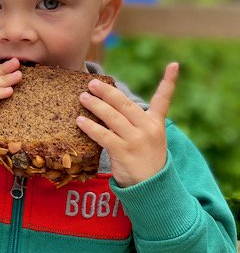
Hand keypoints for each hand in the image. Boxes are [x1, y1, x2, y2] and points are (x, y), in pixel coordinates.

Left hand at [77, 63, 178, 186]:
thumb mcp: (149, 139)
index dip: (169, 81)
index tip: (173, 65)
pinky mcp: (124, 152)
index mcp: (156, 123)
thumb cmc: (145, 160)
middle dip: (107, 92)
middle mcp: (148, 129)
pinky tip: (80, 120)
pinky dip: (90, 127)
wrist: (151, 188)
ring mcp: (136, 140)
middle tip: (92, 83)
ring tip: (82, 97)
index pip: (164, 99)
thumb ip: (135, 123)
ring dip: (95, 105)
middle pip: (125, 104)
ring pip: (112, 117)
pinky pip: (103, 135)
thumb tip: (108, 107)